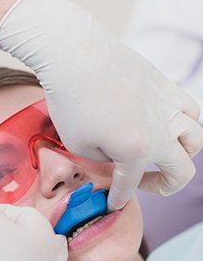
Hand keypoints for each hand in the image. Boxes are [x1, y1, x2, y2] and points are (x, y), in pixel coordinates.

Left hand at [0, 0, 202, 209]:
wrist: (75, 56)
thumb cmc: (71, 102)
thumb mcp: (79, 145)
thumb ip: (104, 159)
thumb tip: (116, 156)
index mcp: (137, 152)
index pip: (130, 185)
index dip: (118, 198)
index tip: (111, 205)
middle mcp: (162, 132)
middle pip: (182, 171)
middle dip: (164, 186)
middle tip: (143, 184)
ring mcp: (168, 107)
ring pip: (196, 139)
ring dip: (181, 155)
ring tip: (160, 155)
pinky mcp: (166, 86)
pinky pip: (190, 110)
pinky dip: (184, 124)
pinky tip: (165, 124)